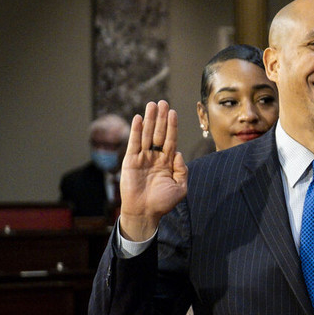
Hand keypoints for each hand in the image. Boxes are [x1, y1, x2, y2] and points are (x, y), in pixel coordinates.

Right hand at [119, 100, 187, 241]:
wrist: (145, 212)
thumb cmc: (163, 203)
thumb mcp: (180, 187)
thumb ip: (182, 170)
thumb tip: (180, 154)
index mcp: (168, 162)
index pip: (171, 140)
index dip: (172, 126)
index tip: (173, 112)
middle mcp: (155, 157)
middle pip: (159, 133)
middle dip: (161, 118)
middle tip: (162, 102)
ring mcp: (143, 158)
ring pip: (147, 135)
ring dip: (150, 120)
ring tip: (152, 105)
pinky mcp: (131, 161)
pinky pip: (134, 143)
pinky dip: (137, 130)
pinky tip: (140, 118)